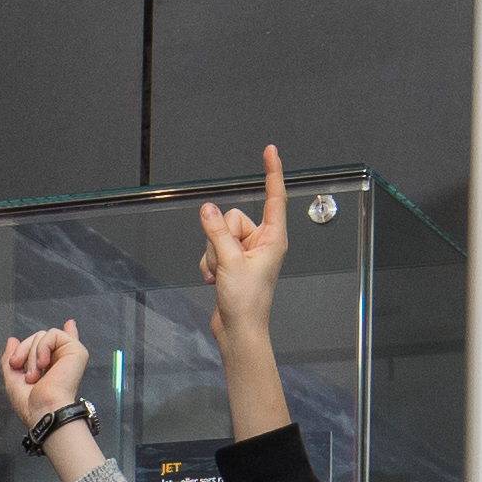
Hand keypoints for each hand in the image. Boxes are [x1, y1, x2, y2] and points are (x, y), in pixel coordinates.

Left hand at [0, 320, 90, 447]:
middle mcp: (62, 361)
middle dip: (23, 352)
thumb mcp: (12, 379)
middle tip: (23, 372)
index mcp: (52, 368)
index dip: (62, 334)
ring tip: (35, 375)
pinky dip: (42, 348)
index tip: (69, 325)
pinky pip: (52, 334)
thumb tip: (12, 340)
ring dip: (31, 355)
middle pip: (37, 338)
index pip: (57, 346)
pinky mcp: (76, 351)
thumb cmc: (32, 405)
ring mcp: (69, 355)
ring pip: (42, 335)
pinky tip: (44, 365)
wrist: (44, 411)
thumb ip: (11, 358)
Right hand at [191, 142, 287, 333]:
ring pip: (219, 233)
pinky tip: (216, 280)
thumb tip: (207, 209)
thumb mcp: (230, 263)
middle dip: (220, 239)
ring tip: (223, 275)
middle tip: (227, 264)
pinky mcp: (233, 261)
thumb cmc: (246, 303)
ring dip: (213, 255)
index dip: (272, 172)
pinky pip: (213, 248)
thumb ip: (217, 233)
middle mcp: (262, 242)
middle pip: (232, 217)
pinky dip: (209, 263)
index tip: (270, 151)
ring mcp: (247, 252)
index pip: (273, 197)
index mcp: (273, 239)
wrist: (238, 331)